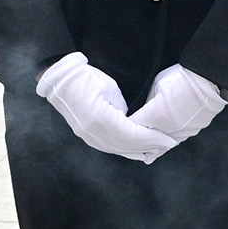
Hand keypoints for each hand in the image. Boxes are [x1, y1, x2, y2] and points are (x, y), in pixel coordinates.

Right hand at [36, 54, 171, 164]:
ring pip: (116, 149)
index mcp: (101, 119)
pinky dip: (122, 149)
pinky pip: (107, 147)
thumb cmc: (85, 77)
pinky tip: (133, 151)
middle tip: (166, 145)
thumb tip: (129, 122)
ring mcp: (87, 136)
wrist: (59, 79)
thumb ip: (122, 110)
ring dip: (136, 151)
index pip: (133, 135)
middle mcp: (93, 133)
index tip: (168, 140)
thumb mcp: (110, 89)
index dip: (152, 139)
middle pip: (126, 146)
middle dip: (148, 147)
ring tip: (153, 150)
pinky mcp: (84, 135)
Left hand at [124, 64, 227, 159]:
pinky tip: (159, 148)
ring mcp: (179, 133)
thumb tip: (144, 110)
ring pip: (159, 147)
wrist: (210, 83)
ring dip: (150, 147)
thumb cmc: (182, 79)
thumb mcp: (158, 85)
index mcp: (154, 115)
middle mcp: (165, 128)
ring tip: (141, 154)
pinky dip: (165, 144)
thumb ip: (148, 101)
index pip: (131, 127)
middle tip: (123, 145)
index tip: (116, 127)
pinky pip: (173, 142)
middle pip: (144, 142)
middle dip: (133, 142)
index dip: (122, 127)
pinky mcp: (190, 133)